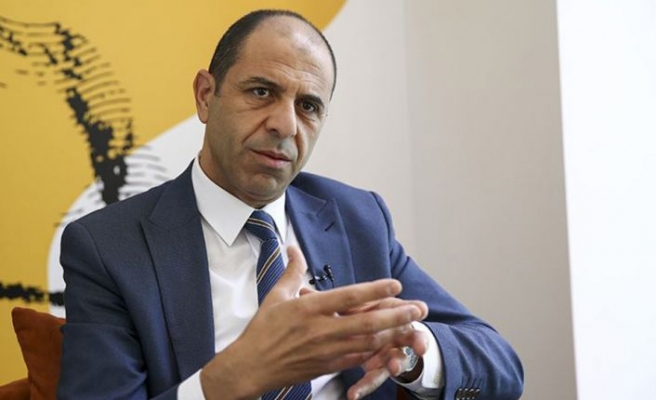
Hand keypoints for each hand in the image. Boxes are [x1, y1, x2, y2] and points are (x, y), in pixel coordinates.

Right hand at [200, 245, 425, 399]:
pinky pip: (358, 358)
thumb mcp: (276, 296)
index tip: (395, 283)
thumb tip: (294, 248)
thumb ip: (292, 271)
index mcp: (309, 309)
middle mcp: (321, 330)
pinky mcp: (327, 366)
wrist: (251, 366)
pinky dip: (376, 351)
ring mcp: (326, 350)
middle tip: (419, 308)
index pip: (348, 296)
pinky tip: (390, 344)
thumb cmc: (262, 330)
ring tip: (413, 325)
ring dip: (392, 334)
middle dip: (396, 315)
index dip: (375, 290)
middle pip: (367, 322)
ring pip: (368, 342)